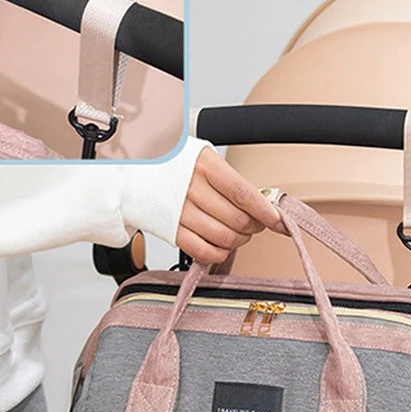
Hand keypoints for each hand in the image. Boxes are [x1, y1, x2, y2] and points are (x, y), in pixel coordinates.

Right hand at [176, 148, 283, 263]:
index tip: (279, 221)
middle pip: (238, 219)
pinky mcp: (170, 231)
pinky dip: (219, 253)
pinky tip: (222, 247)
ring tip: (238, 233)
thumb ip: (229, 180)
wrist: (131, 172)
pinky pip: (203, 252)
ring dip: (239, 240)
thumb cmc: (171, 164)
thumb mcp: (202, 158)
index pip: (244, 194)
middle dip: (254, 226)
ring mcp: (179, 212)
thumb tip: (260, 203)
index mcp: (204, 165)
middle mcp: (192, 188)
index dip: (266, 212)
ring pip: (224, 238)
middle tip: (255, 223)